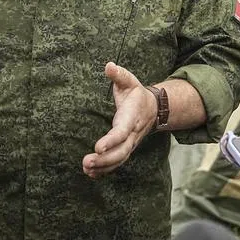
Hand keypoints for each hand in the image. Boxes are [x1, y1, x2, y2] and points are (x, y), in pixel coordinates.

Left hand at [83, 62, 156, 177]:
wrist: (153, 109)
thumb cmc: (136, 94)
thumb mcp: (129, 81)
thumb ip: (119, 75)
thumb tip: (109, 65)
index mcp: (131, 117)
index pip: (121, 132)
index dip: (111, 141)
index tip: (97, 148)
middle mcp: (132, 134)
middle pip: (120, 151)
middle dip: (104, 159)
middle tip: (86, 162)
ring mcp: (130, 143)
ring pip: (119, 160)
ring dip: (103, 167)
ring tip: (86, 168)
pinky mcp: (125, 149)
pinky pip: (117, 163)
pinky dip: (105, 170)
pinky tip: (91, 174)